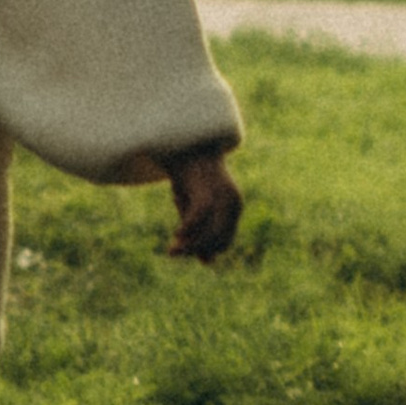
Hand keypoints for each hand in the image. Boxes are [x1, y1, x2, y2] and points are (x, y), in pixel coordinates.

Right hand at [164, 144, 241, 261]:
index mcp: (233, 207)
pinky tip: (176, 234)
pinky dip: (187, 229)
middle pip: (221, 240)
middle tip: (173, 252)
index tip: (181, 248)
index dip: (205, 249)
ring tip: (172, 249)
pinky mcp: (207, 188)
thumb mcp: (192, 205)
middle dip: (197, 249)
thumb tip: (208, 262)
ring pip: (212, 232)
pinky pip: (199, 217)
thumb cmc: (188, 174)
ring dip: (191, 245)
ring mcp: (222, 195)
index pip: (224, 241)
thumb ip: (200, 230)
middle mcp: (233, 203)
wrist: (183, 141)